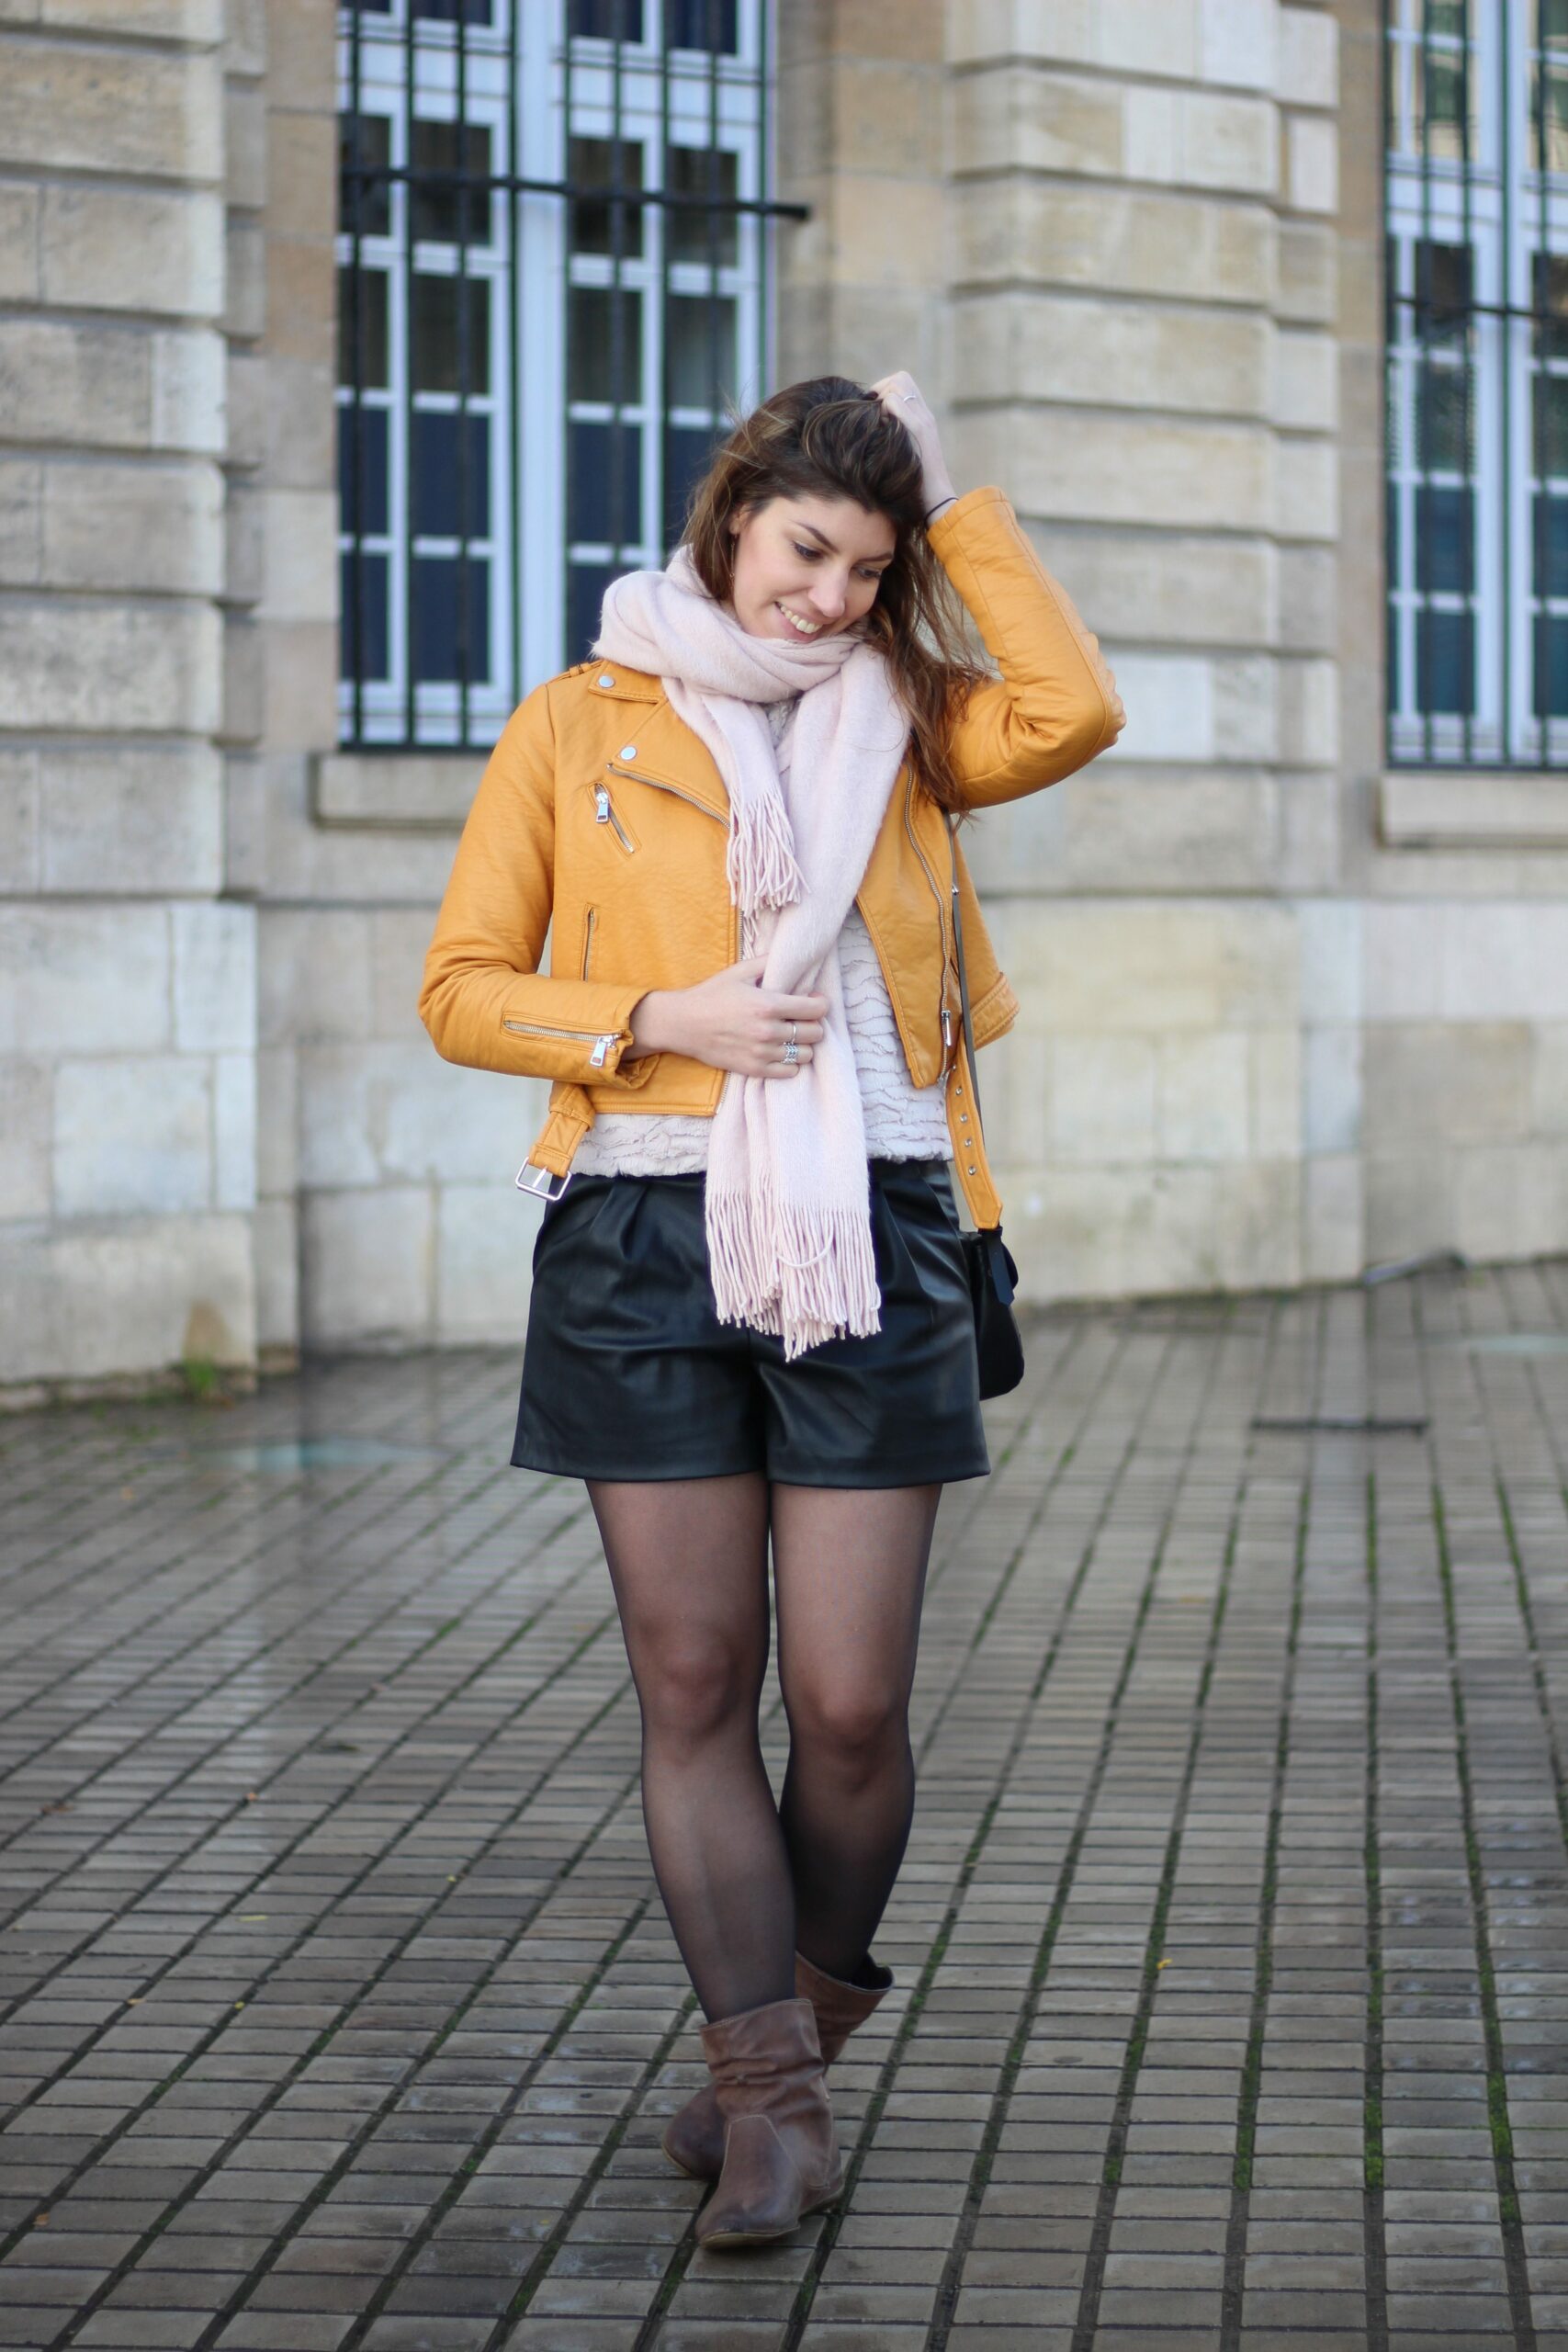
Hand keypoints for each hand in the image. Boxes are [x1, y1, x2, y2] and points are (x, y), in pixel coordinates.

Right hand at [627, 957, 827, 1077]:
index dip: (820, 1004)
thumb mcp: (740, 972)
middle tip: (803, 1019)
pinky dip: (791, 1063)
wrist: (684, 1024)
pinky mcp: (754, 1069)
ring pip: (806, 1054)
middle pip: (815, 1033)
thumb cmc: (711, 995)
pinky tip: (782, 1052)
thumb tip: (792, 958)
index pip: (816, 1009)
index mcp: (768, 1005)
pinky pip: (790, 1072)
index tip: (815, 1001)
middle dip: (813, 1024)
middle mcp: (768, 1031)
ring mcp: (762, 1053)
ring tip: (793, 1037)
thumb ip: (768, 963)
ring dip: (804, 1045)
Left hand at [868, 371, 955, 520]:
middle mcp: (925, 415)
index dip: (884, 389)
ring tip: (880, 424)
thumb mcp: (902, 456)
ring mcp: (924, 420)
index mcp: (922, 419)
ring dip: (882, 400)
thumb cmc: (915, 486)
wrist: (937, 501)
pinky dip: (884, 410)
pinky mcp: (921, 430)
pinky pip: (895, 402)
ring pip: (898, 385)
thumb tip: (870, 430)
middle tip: (873, 415)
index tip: (873, 411)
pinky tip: (882, 431)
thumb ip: (893, 439)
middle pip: (901, 378)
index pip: (904, 383)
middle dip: (881, 390)